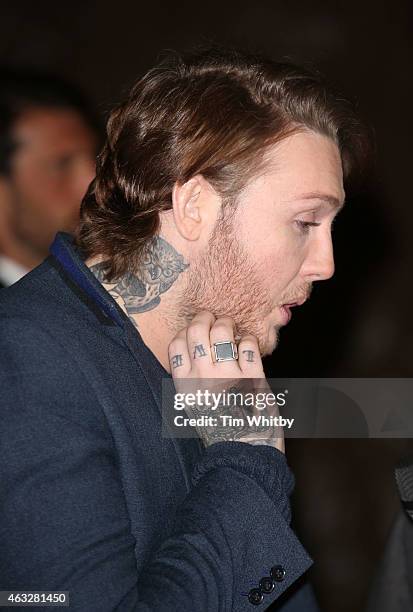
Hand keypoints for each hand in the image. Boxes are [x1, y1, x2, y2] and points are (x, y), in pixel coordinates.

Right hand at [168, 310, 283, 452]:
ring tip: (232, 330)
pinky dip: (248, 341)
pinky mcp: (254, 377)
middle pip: (196, 330)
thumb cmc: (221, 431)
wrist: (245, 454)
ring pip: (222, 330)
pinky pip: (248, 344)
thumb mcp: (194, 407)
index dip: (186, 331)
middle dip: (205, 318)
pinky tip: (248, 348)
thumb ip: (192, 380)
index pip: (177, 344)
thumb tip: (196, 348)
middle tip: (213, 319)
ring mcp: (228, 375)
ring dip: (228, 324)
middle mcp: (203, 378)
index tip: (195, 331)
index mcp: (185, 386)